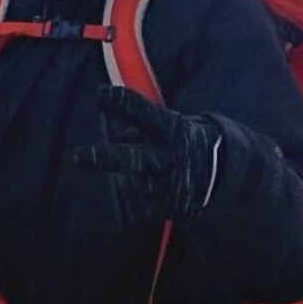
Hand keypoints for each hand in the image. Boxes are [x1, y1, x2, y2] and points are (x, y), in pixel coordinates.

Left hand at [73, 86, 220, 223]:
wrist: (223, 174)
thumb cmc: (181, 141)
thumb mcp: (167, 125)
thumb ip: (140, 125)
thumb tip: (113, 136)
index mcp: (173, 129)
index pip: (145, 113)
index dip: (122, 104)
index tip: (101, 94)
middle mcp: (174, 157)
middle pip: (135, 159)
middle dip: (106, 158)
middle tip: (79, 156)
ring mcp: (174, 185)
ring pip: (132, 184)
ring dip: (128, 179)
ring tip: (145, 172)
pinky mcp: (175, 208)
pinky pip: (139, 206)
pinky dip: (138, 198)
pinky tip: (151, 189)